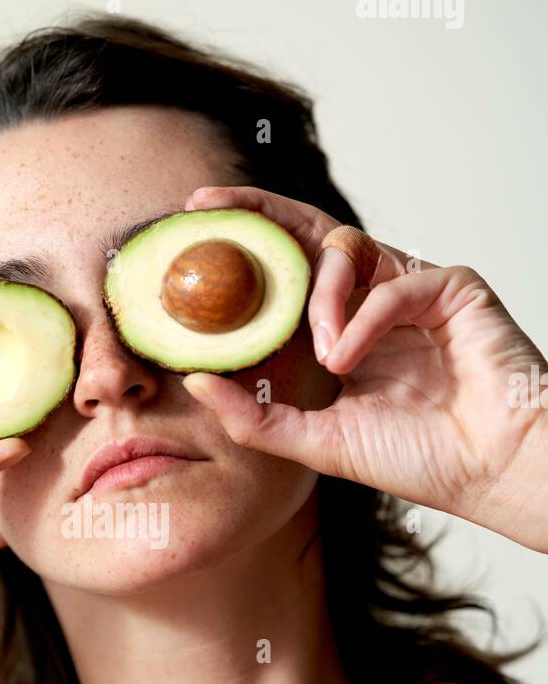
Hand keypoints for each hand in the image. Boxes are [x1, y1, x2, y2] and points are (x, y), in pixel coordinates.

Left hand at [181, 185, 547, 551]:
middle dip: (258, 213)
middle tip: (209, 212)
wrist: (488, 471)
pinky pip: (393, 282)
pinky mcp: (452, 288)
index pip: (287, 273)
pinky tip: (349, 358)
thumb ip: (253, 416)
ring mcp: (412, 290)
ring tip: (324, 354)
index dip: (247, 247)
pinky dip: (363, 319)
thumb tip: (195, 381)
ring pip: (347, 247)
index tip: (195, 230)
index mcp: (342, 331)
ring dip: (322, 297)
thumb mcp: (315, 441)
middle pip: (309, 235)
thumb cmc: (418, 458)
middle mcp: (373, 303)